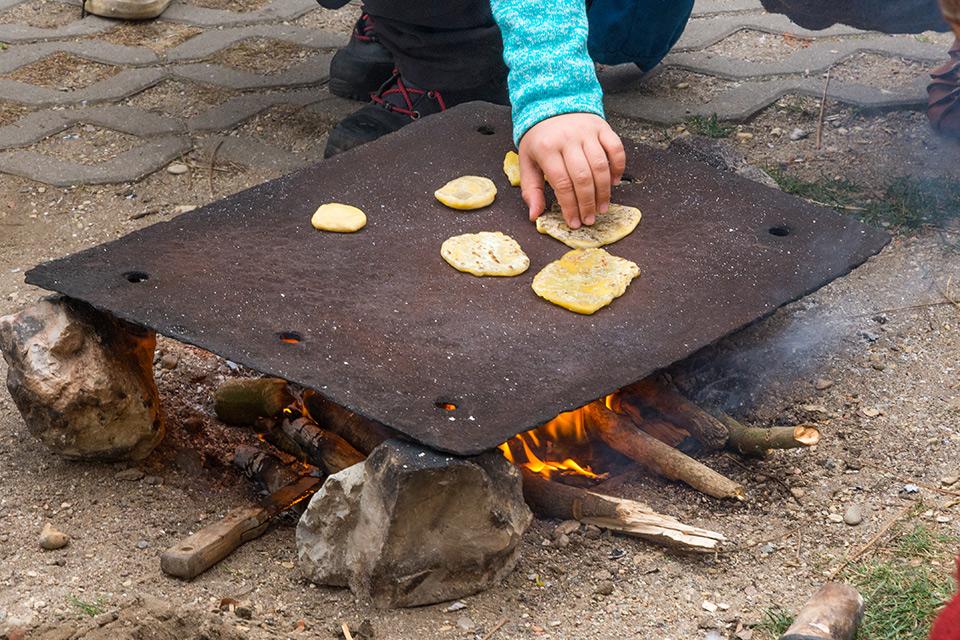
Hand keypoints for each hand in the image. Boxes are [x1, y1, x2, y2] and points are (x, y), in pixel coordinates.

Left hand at [519, 113, 625, 228]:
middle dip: (587, 203)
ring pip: (601, 166)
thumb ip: (531, 189)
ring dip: (604, 191)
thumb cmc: (540, 138)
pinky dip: (618, 167)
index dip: (570, 206)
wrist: (552, 104)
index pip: (561, 184)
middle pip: (583, 177)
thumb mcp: (527, 162)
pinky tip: (614, 182)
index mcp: (546, 149)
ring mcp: (587, 132)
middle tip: (590, 219)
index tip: (574, 222)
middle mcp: (568, 139)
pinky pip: (616, 149)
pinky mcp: (602, 127)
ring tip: (602, 208)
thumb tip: (535, 215)